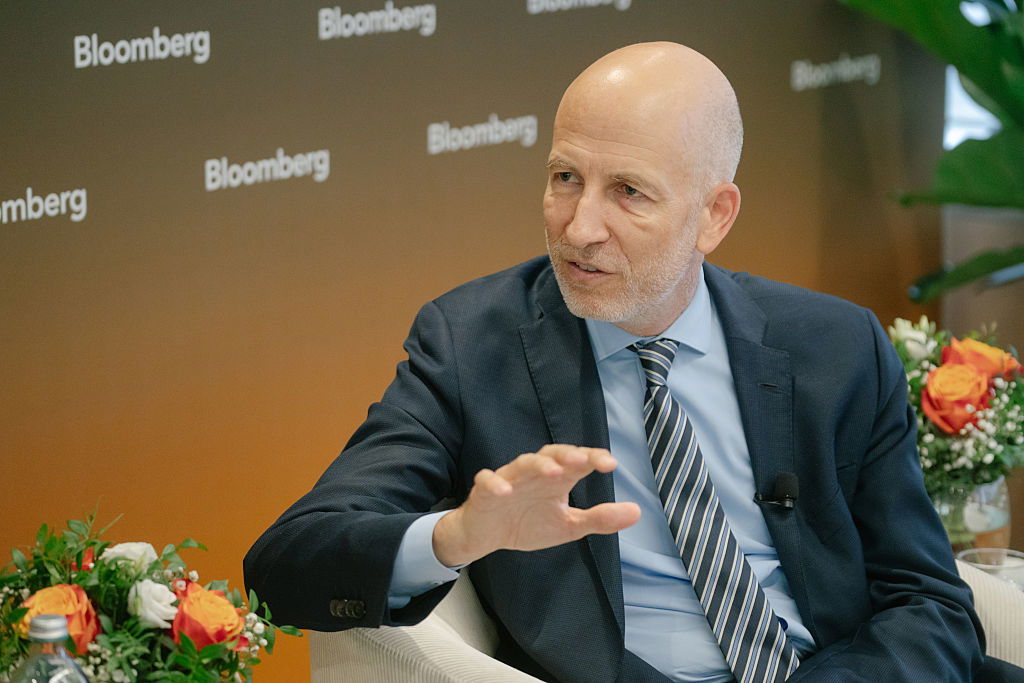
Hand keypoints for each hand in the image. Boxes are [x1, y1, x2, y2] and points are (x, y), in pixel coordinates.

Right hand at [432, 444, 640, 566]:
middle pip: (550, 454)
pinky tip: (504, 491)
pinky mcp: (485, 492)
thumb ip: (600, 518)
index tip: (610, 464)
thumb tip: (637, 511)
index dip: (592, 458)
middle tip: (582, 460)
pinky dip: (495, 484)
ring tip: (553, 473)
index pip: (576, 461)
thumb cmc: (529, 523)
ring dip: (537, 466)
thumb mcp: (569, 526)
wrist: (487, 536)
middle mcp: (534, 474)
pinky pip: (488, 482)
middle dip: (566, 455)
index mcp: (556, 479)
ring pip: (521, 464)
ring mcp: (509, 480)